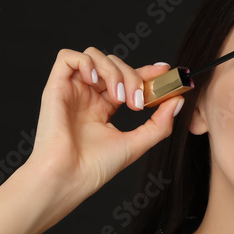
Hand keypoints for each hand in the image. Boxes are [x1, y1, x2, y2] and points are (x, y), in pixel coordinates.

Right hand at [27, 47, 184, 196]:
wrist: (70, 177)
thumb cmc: (95, 167)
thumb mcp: (136, 144)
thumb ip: (159, 124)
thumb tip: (177, 101)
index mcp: (103, 108)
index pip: (126, 79)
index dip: (146, 71)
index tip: (164, 72)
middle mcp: (87, 96)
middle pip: (114, 65)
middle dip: (132, 76)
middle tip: (138, 101)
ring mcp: (72, 90)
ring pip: (94, 56)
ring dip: (113, 71)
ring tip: (118, 97)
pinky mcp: (55, 87)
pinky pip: (67, 57)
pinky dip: (86, 62)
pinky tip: (95, 81)